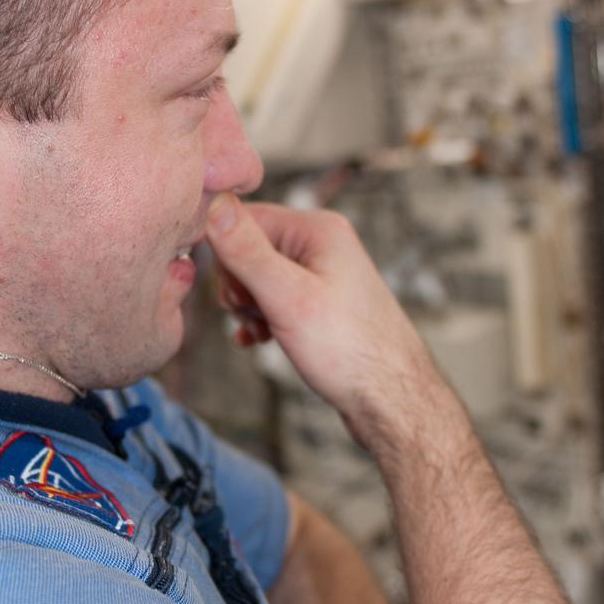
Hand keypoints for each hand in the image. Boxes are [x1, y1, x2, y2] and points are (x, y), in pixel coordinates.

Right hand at [207, 194, 440, 437]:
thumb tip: (213, 204)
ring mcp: (321, 274)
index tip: (236, 292)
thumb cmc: (349, 350)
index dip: (227, 255)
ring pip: (257, 278)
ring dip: (249, 306)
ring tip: (268, 329)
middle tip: (257, 313)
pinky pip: (273, 300)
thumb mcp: (287, 297)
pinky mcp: (319, 303)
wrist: (390, 399)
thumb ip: (246, 251)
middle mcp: (321, 245)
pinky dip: (261, 319)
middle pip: (248, 248)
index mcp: (317, 229)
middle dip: (239, 285)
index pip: (244, 218)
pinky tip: (260, 340)